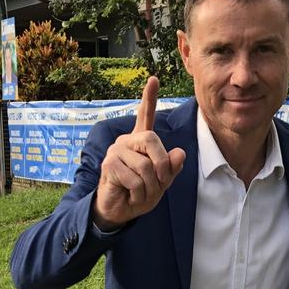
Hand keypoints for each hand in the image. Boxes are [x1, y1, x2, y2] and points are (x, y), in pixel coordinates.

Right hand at [92, 77, 185, 230]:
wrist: (120, 210)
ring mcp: (116, 151)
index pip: (145, 115)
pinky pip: (135, 179)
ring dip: (151, 187)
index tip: (154, 79)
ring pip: (145, 166)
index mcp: (141, 142)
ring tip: (142, 193)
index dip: (149, 98)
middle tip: (161, 182)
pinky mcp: (109, 165)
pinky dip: (140, 194)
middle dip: (162, 166)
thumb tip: (180, 153)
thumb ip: (171, 167)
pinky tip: (132, 196)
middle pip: (152, 140)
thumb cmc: (141, 192)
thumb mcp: (162, 181)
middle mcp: (127, 141)